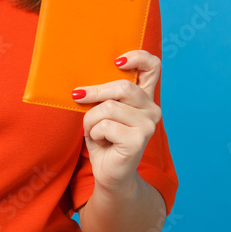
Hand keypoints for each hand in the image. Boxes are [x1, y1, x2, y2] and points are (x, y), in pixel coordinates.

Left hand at [71, 50, 161, 196]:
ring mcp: (148, 124)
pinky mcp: (139, 140)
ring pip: (109, 107)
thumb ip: (103, 93)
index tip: (116, 62)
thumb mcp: (102, 110)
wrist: (110, 174)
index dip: (137, 57)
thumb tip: (83, 81)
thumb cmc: (103, 138)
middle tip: (77, 96)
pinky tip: (99, 140)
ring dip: (90, 119)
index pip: (153, 66)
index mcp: (144, 97)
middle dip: (95, 92)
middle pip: (122, 87)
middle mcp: (152, 108)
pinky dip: (94, 132)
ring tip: (91, 129)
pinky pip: (105, 125)